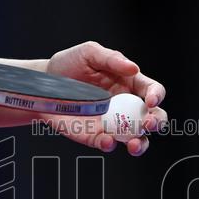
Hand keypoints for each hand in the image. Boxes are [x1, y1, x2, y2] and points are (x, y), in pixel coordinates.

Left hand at [45, 41, 167, 155]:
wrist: (42, 84)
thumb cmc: (68, 65)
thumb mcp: (89, 53)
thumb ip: (111, 59)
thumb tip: (133, 68)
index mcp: (129, 84)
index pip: (152, 90)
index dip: (156, 95)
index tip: (150, 100)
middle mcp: (125, 106)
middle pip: (152, 118)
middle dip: (156, 122)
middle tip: (148, 123)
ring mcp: (111, 123)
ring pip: (136, 138)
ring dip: (140, 143)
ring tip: (133, 143)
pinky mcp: (94, 135)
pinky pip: (107, 144)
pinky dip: (109, 145)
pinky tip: (107, 141)